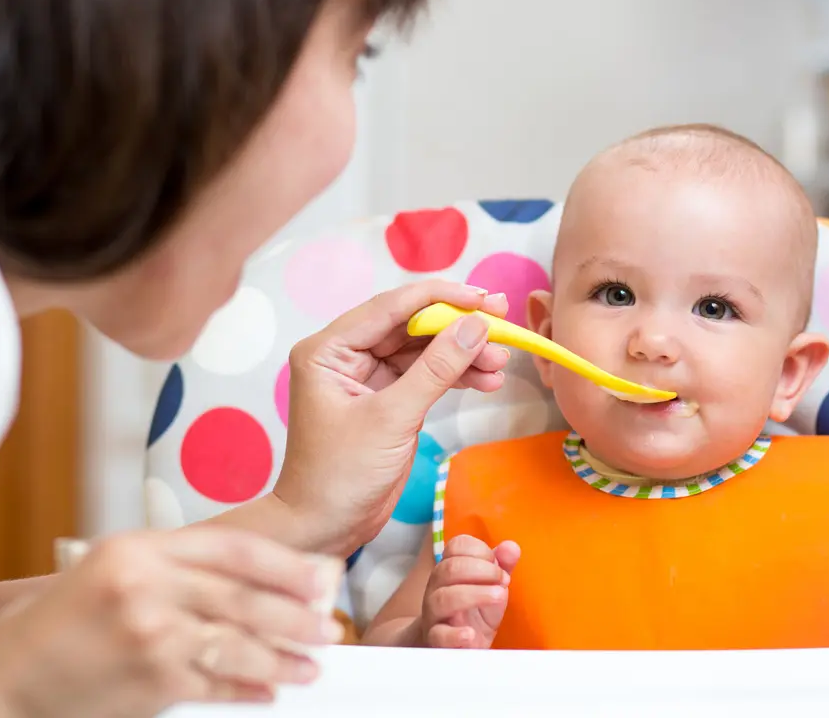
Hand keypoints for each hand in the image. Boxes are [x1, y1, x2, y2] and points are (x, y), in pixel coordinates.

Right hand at [0, 528, 344, 717]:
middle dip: (297, 616)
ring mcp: (151, 635)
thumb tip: (264, 576)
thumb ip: (185, 563)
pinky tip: (269, 691)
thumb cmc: (70, 616)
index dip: (287, 564)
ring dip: (283, 659)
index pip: (236, 548)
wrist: (9, 671)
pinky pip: (216, 685)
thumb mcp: (121, 564)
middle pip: (245, 598)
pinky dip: (248, 690)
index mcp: (143, 548)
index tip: (322, 577)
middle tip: (328, 626)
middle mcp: (148, 587)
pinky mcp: (151, 680)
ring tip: (311, 665)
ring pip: (238, 645)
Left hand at [275, 281, 510, 554]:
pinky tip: (486, 379)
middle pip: (411, 326)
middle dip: (458, 326)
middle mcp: (345, 355)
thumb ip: (436, 369)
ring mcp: (367, 378)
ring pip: (424, 351)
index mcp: (329, 349)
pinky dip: (457, 376)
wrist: (325, 529)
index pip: (391, 307)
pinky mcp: (388, 400)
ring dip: (464, 354)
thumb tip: (477, 326)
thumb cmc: (340, 476)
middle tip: (503, 321)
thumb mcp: (392, 419)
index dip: (441, 298)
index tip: (483, 299)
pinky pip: (427, 375)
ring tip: (500, 361)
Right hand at [421, 536, 519, 648]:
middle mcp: (437, 588)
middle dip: (482, 570)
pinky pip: (439, 635)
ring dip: (475, 594)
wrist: (454, 647)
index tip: (498, 565)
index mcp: (449, 569)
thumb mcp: (492, 587)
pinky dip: (455, 634)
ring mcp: (434, 615)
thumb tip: (511, 547)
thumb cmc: (474, 612)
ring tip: (499, 597)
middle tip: (504, 581)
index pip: (456, 546)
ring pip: (444, 598)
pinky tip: (470, 633)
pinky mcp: (436, 641)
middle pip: (449, 569)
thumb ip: (502, 566)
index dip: (480, 550)